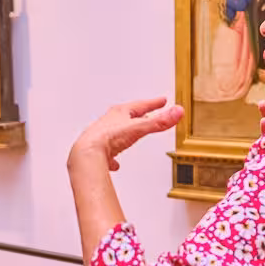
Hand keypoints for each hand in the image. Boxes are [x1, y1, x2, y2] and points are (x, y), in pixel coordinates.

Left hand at [68, 98, 184, 172]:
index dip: (153, 103)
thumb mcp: (139, 128)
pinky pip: (107, 154)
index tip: (162, 101)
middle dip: (138, 115)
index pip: (140, 105)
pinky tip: (115, 164)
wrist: (87, 153)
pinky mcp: (97, 152)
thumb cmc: (108, 138)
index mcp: (119, 113)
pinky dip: (112, 157)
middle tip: (148, 114)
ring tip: (129, 138)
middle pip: (127, 117)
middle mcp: (109, 123)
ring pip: (115, 133)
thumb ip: (159, 122)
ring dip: (124, 135)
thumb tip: (177, 111)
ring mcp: (102, 137)